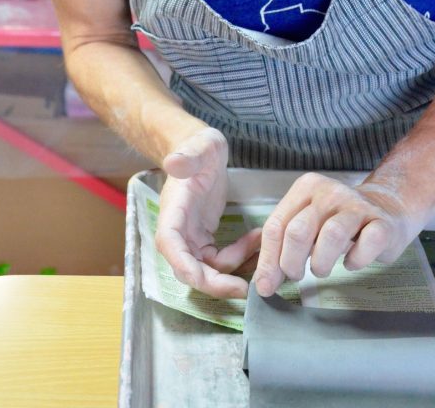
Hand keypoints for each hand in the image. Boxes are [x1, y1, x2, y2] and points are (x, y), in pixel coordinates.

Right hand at [157, 126, 260, 297]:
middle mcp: (178, 231)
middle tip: (246, 289)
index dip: (186, 267)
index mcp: (172, 212)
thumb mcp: (199, 146)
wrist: (203, 150)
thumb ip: (188, 156)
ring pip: (208, 270)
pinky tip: (258, 239)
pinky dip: (240, 256)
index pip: (170, 246)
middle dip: (215, 283)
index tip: (208, 281)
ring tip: (264, 250)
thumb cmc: (199, 147)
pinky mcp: (205, 238)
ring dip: (235, 268)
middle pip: (190, 268)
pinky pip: (222, 259)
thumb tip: (173, 162)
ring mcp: (192, 237)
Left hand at [253, 172, 418, 296]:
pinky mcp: (382, 223)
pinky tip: (350, 262)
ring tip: (321, 269)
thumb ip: (282, 247)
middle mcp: (330, 192)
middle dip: (291, 263)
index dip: (268, 260)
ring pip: (331, 236)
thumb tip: (263, 284)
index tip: (267, 285)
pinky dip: (355, 261)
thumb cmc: (337, 221)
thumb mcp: (306, 225)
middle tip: (297, 275)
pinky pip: (366, 245)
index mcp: (306, 188)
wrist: (385, 209)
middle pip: (298, 231)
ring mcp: (358, 206)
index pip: (276, 225)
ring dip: (321, 263)